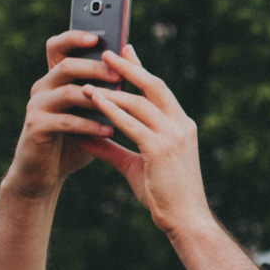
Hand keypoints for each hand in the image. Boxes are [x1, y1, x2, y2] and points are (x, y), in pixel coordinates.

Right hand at [0, 30, 123, 199]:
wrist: (45, 174)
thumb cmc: (75, 140)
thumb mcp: (93, 112)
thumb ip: (107, 89)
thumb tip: (134, 62)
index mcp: (55, 78)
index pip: (59, 46)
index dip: (74, 38)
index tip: (97, 37)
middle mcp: (42, 86)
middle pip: (66, 65)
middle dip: (94, 67)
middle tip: (118, 74)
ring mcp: (36, 105)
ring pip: (66, 91)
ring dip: (96, 97)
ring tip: (119, 102)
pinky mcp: (35, 127)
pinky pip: (65, 121)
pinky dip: (89, 125)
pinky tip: (109, 131)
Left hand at [84, 47, 214, 236]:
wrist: (185, 219)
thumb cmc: (164, 195)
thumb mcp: (134, 165)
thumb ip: (111, 147)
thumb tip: (84, 134)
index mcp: (181, 126)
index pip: (159, 90)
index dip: (141, 69)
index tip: (125, 50)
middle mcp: (181, 125)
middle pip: (154, 86)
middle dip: (129, 67)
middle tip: (107, 51)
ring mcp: (173, 136)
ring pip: (140, 102)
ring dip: (113, 89)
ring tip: (89, 78)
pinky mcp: (161, 149)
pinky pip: (132, 124)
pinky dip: (112, 110)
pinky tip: (95, 102)